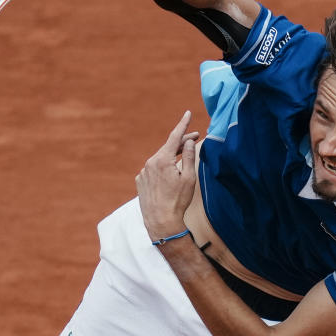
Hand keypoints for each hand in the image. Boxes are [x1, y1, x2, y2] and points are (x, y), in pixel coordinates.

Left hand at [136, 111, 199, 239]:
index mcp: (162, 160)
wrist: (161, 221)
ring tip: (183, 162)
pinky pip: (153, 170)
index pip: (175, 137)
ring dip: (171, 158)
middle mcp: (150, 163)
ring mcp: (143, 172)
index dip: (183, 124)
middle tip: (195, 138)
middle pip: (168, 148)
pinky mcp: (140, 181)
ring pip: (160, 159)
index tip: (187, 113)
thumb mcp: (188, 178)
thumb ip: (188, 156)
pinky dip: (162, 169)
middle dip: (181, 143)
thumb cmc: (178, 201)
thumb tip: (188, 141)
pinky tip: (169, 178)